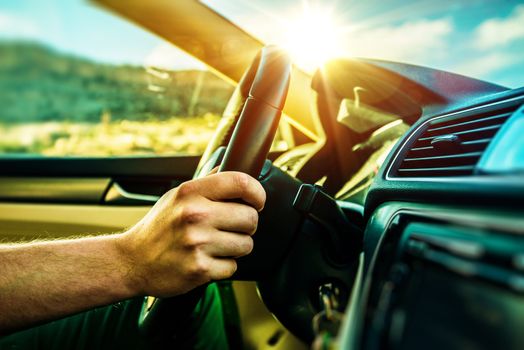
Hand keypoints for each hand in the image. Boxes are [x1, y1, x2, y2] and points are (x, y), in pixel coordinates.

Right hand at [117, 172, 265, 296]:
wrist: (131, 262)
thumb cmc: (158, 228)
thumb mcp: (176, 196)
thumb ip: (206, 182)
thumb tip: (231, 165)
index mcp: (190, 192)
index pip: (241, 182)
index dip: (257, 192)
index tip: (257, 201)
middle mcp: (195, 215)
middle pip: (250, 218)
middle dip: (246, 225)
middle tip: (230, 228)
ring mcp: (198, 243)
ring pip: (246, 245)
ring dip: (236, 247)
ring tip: (216, 245)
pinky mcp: (200, 270)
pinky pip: (233, 267)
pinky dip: (223, 267)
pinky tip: (206, 260)